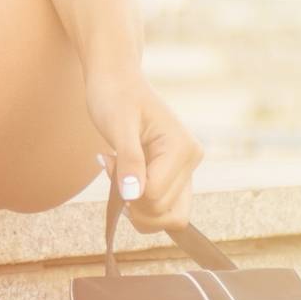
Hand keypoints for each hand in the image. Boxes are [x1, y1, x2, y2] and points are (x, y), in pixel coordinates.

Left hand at [84, 65, 203, 233]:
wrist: (116, 80)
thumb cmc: (115, 96)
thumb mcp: (118, 126)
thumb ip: (129, 161)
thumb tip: (134, 196)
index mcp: (183, 147)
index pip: (155, 197)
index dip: (127, 191)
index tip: (108, 160)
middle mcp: (192, 160)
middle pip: (163, 213)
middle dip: (132, 201)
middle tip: (113, 167)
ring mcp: (186, 171)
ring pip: (168, 219)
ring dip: (137, 208)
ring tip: (121, 176)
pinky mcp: (176, 177)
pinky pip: (163, 210)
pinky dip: (141, 206)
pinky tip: (126, 180)